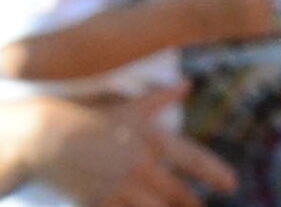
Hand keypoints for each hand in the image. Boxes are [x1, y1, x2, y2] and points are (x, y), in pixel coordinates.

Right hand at [28, 85, 236, 206]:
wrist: (47, 137)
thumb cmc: (91, 117)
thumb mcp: (129, 106)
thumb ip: (161, 99)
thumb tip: (188, 84)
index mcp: (152, 139)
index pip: (194, 160)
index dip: (216, 173)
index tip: (233, 184)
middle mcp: (141, 165)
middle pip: (177, 193)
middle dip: (192, 203)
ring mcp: (120, 187)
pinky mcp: (100, 202)